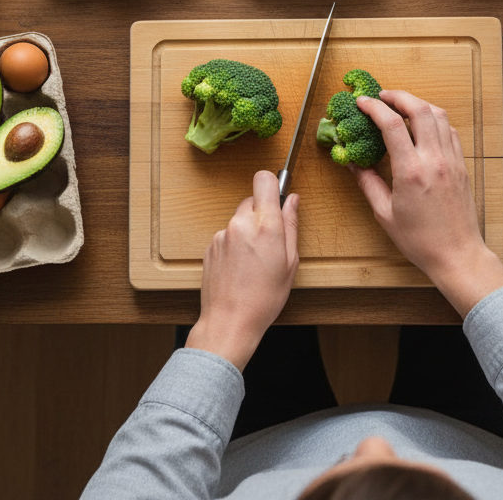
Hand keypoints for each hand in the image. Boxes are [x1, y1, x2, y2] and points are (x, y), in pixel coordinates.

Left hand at [185, 170, 298, 370]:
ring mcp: (222, 234)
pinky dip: (235, 244)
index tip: (277, 195)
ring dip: (248, 230)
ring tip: (254, 260)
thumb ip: (291, 225)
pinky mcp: (210, 246)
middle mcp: (241, 224)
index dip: (272, 183)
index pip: (264, 180)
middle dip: (262, 212)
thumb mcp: (290, 262)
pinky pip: (227, 234)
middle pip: (252, 199)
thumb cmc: (264, 298)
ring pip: (239, 218)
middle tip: (270, 239)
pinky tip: (240, 267)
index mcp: (266, 226)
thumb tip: (292, 200)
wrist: (229, 322)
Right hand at [353, 90, 502, 316]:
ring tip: (401, 106)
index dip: (375, 107)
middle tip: (382, 96)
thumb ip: (368, 182)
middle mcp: (434, 160)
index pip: (392, 125)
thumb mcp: (384, 213)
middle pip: (419, 109)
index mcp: (411, 172)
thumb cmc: (420, 240)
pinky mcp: (461, 164)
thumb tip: (353, 162)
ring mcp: (451, 160)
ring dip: (418, 103)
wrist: (457, 254)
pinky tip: (423, 125)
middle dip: (398, 96)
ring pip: (438, 115)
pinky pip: (449, 130)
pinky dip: (435, 119)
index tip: (362, 102)